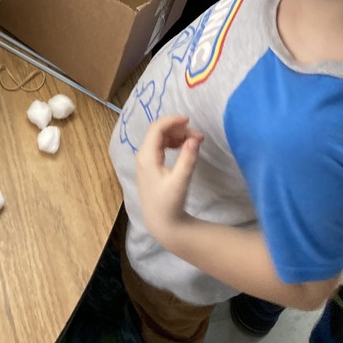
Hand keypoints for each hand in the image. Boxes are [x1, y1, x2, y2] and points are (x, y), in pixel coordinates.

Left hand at [135, 115, 203, 245]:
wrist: (161, 223)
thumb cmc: (170, 203)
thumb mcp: (181, 181)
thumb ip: (187, 159)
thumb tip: (193, 139)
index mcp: (147, 156)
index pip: (157, 128)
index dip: (172, 121)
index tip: (189, 119)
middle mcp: (142, 155)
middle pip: (159, 132)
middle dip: (179, 130)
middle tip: (199, 137)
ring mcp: (145, 161)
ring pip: (160, 138)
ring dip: (177, 136)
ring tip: (195, 141)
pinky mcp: (149, 166)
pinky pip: (160, 146)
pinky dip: (172, 142)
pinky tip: (183, 147)